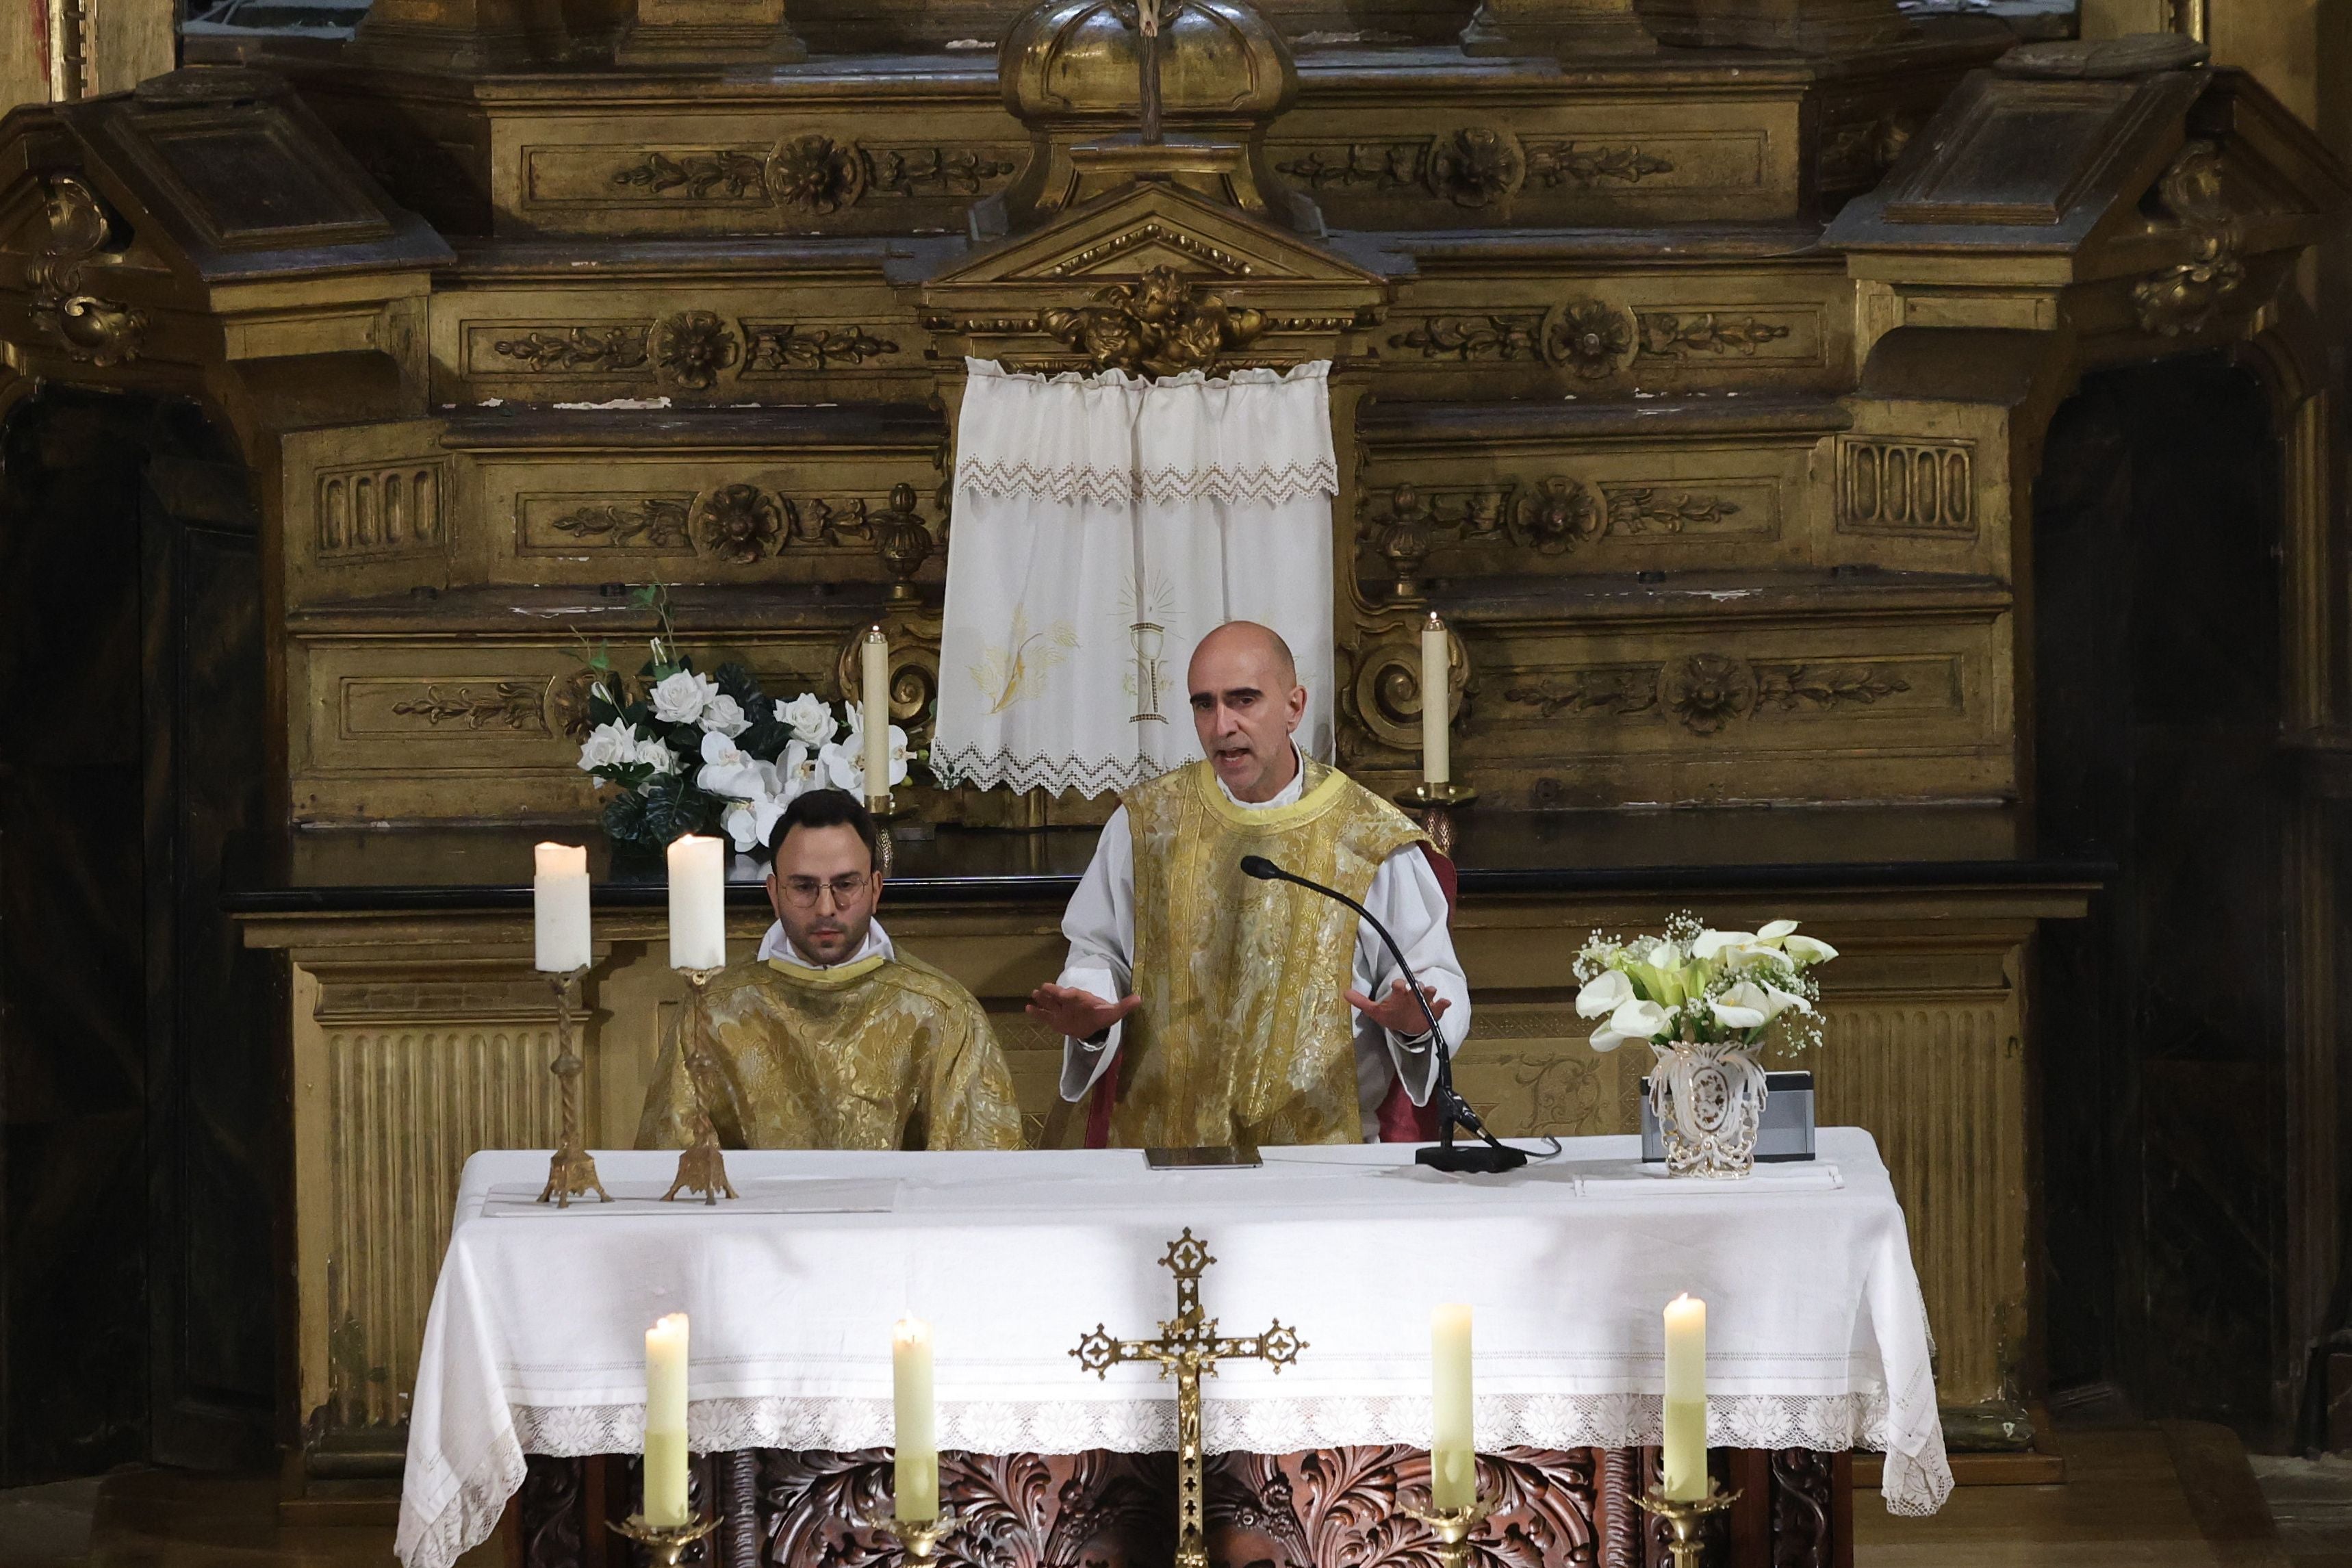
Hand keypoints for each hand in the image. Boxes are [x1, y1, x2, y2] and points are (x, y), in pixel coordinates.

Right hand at [1027, 983, 1141, 1041]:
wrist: (1093, 1023)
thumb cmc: (1101, 1014)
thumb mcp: (1113, 1012)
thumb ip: (1124, 1006)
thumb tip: (1139, 999)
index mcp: (1082, 999)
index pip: (1075, 995)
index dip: (1069, 994)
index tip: (1065, 992)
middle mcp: (1070, 1002)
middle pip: (1059, 996)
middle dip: (1053, 993)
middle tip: (1043, 988)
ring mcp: (1061, 1010)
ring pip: (1050, 1003)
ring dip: (1043, 999)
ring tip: (1034, 994)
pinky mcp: (1055, 1019)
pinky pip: (1045, 1016)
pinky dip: (1036, 1012)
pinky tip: (1028, 1008)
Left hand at [1346, 978, 1449, 1038]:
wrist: (1407, 1027)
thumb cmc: (1391, 1015)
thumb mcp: (1376, 1011)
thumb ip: (1361, 1002)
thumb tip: (1344, 993)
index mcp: (1398, 995)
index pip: (1399, 985)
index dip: (1399, 984)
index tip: (1398, 985)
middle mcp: (1412, 996)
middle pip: (1416, 986)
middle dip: (1417, 986)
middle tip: (1416, 988)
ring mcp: (1424, 1002)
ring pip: (1429, 992)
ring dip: (1430, 991)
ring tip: (1430, 991)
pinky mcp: (1434, 1011)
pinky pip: (1441, 1005)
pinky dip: (1443, 1003)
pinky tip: (1445, 1002)